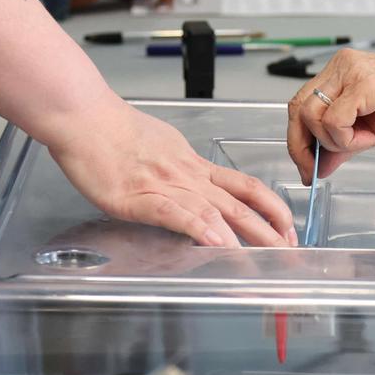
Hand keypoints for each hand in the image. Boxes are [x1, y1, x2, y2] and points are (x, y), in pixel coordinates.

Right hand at [48, 96, 297, 247]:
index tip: (288, 226)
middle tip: (291, 251)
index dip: (271, 207)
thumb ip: (180, 167)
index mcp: (193, 165)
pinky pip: (176, 215)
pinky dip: (200, 230)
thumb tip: (192, 183)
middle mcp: (187, 175)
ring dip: (246, 238)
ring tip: (266, 258)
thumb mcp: (161, 144)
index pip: (245, 186)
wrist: (83, 116)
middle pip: (241, 204)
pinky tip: (217, 245)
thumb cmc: (112, 129)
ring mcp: (165, 185)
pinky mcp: (138, 198)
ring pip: (217, 211)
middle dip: (271, 230)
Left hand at [286, 41, 374, 182]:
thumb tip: (317, 167)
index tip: (306, 168)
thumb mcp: (371, 131)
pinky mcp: (367, 83)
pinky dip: (346, 137)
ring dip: (333, 140)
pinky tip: (369, 137)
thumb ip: (342, 145)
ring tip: (363, 141)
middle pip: (298, 109)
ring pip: (313, 115)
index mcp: (339, 73)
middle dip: (302, 147)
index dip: (297, 140)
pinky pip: (336, 120)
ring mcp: (352, 72)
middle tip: (317, 169)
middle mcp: (341, 66)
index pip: (300, 105)